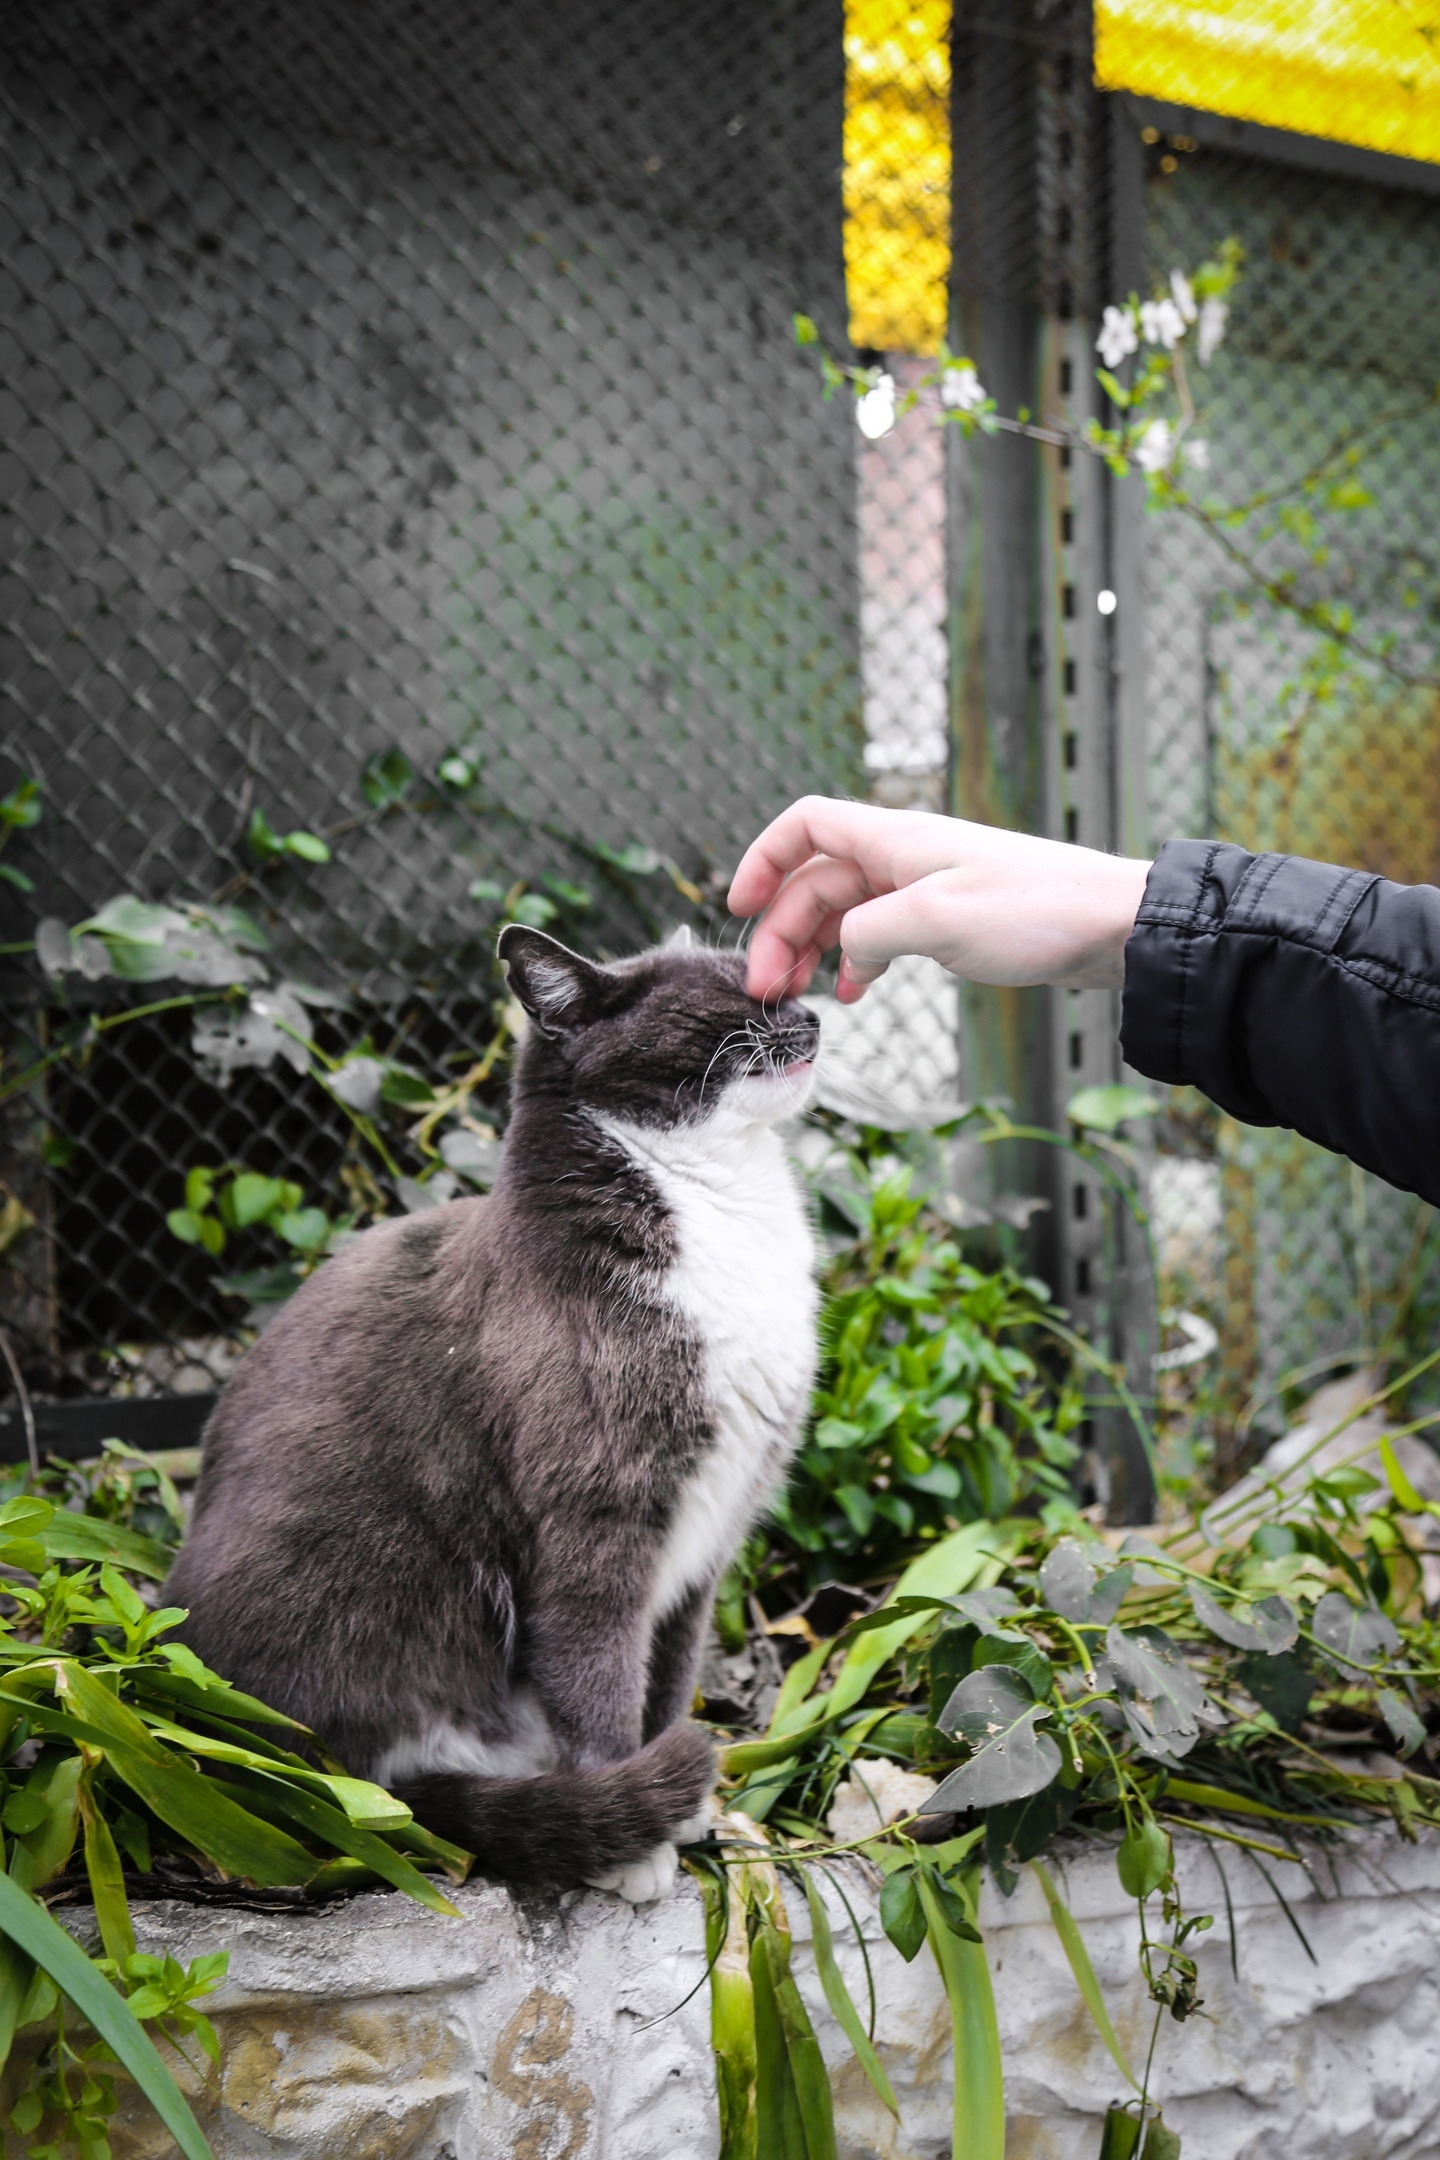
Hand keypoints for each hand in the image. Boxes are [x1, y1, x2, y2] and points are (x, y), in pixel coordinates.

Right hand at [728, 797, 1151, 1002]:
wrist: (1113, 927)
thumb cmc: (1034, 911)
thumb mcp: (934, 921)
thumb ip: (867, 932)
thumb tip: (843, 955)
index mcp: (893, 840)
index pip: (805, 825)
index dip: (763, 859)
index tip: (738, 906)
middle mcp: (904, 857)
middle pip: (817, 881)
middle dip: (782, 929)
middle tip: (765, 987)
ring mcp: (926, 888)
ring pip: (846, 912)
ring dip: (813, 949)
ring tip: (797, 996)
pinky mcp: (951, 921)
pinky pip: (881, 934)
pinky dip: (857, 961)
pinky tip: (853, 992)